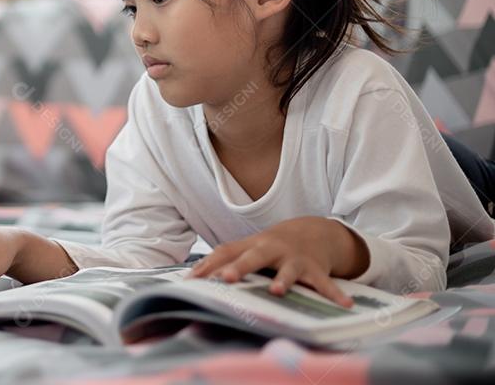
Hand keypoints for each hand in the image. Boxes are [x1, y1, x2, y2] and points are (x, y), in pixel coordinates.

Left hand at [184, 216, 369, 307]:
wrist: (312, 231)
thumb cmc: (271, 246)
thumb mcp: (249, 249)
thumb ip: (224, 261)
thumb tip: (191, 277)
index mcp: (251, 246)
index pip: (226, 253)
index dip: (208, 265)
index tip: (192, 280)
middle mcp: (271, 250)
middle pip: (253, 257)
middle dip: (239, 267)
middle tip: (226, 278)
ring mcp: (294, 259)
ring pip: (288, 270)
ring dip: (283, 280)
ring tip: (278, 291)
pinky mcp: (315, 269)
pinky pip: (325, 283)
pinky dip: (335, 294)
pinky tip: (345, 305)